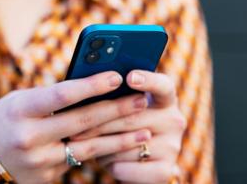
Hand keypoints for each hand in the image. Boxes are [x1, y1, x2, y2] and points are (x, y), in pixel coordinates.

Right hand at [0, 71, 151, 183]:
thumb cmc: (8, 117)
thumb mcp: (22, 100)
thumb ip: (54, 96)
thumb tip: (95, 84)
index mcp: (21, 110)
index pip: (62, 95)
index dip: (92, 85)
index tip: (117, 76)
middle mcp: (29, 137)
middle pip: (82, 121)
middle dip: (116, 110)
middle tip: (141, 99)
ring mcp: (39, 161)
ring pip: (89, 147)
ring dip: (120, 139)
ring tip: (146, 130)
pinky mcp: (47, 177)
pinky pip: (80, 160)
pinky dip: (104, 152)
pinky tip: (124, 145)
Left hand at [72, 70, 186, 182]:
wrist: (139, 167)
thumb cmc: (122, 128)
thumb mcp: (123, 109)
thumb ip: (115, 96)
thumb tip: (85, 85)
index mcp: (166, 99)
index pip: (163, 85)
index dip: (147, 80)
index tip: (129, 77)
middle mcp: (174, 120)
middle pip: (133, 117)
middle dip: (99, 123)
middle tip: (73, 126)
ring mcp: (172, 146)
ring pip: (126, 145)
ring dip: (102, 147)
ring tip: (88, 145)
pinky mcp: (164, 170)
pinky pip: (128, 167)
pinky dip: (111, 166)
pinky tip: (104, 161)